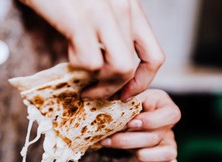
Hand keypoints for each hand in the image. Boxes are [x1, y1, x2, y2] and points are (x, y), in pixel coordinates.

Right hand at [21, 0, 164, 101]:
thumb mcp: (97, 8)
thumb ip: (110, 32)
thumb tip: (110, 69)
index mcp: (131, 7)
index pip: (154, 56)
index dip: (142, 82)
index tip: (124, 93)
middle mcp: (124, 9)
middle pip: (133, 68)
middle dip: (113, 90)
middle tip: (93, 93)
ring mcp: (104, 14)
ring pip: (118, 69)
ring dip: (96, 82)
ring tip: (78, 73)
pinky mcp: (81, 19)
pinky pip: (90, 62)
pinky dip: (76, 66)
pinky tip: (67, 51)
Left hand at [100, 89, 180, 161]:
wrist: (125, 122)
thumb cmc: (127, 107)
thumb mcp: (127, 98)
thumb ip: (127, 97)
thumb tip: (124, 99)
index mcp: (164, 106)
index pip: (171, 115)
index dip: (151, 121)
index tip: (130, 123)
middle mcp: (170, 125)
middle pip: (156, 137)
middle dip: (129, 140)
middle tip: (109, 138)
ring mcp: (171, 142)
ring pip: (168, 153)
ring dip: (141, 154)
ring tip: (122, 148)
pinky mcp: (168, 157)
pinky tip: (135, 156)